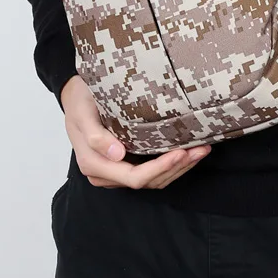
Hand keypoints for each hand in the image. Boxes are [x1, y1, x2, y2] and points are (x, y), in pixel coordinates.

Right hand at [60, 75, 210, 188]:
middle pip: (148, 181)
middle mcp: (107, 173)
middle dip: (177, 168)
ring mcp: (117, 171)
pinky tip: (188, 151)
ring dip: (179, 168)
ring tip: (201, 150)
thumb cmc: (80, 102)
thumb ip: (96, 136)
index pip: (134, 177)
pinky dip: (172, 164)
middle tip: (201, 149)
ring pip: (153, 180)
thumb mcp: (83, 114)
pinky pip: (152, 171)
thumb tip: (116, 154)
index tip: (181, 152)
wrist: (75, 96)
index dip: (160, 168)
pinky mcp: (127, 163)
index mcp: (95, 165)